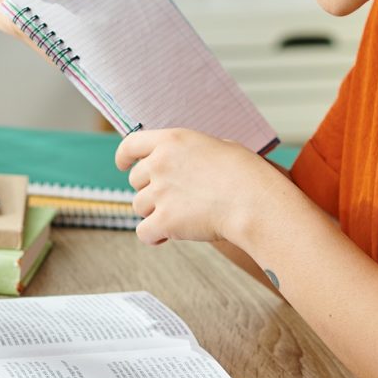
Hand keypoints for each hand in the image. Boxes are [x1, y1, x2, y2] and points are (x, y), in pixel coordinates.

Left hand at [115, 128, 282, 245]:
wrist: (255, 202)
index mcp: (172, 140)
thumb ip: (194, 152)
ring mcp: (160, 193)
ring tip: (183, 216)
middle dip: (151, 190)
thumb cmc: (247, 175)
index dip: (124, 156)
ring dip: (156, 212)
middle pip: (136, 181)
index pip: (132, 144)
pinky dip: (154, 236)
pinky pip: (144, 232)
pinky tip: (167, 237)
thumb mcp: (220, 147)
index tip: (123, 165)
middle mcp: (160, 164)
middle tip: (175, 199)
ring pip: (139, 207)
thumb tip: (188, 161)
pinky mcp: (164, 221)